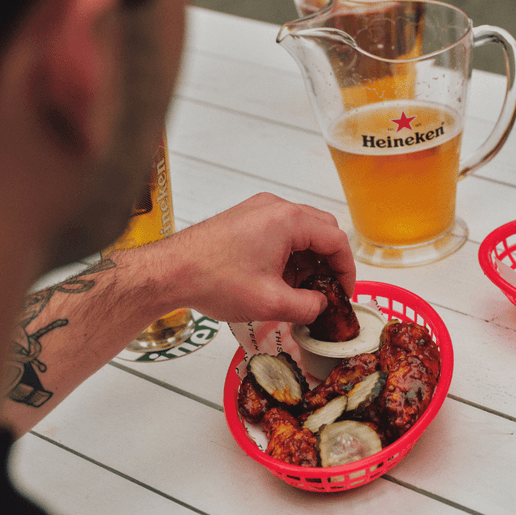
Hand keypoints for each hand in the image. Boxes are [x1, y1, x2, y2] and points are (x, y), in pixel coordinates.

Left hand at [154, 192, 355, 324]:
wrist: (169, 272)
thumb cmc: (212, 279)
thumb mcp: (271, 303)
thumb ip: (308, 307)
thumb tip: (321, 307)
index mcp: (288, 220)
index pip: (336, 240)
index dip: (346, 270)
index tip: (344, 292)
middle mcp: (275, 207)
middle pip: (321, 230)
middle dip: (328, 263)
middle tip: (325, 291)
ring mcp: (259, 210)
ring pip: (301, 232)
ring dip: (308, 260)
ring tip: (299, 291)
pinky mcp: (246, 219)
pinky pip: (281, 233)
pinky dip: (289, 255)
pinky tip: (279, 280)